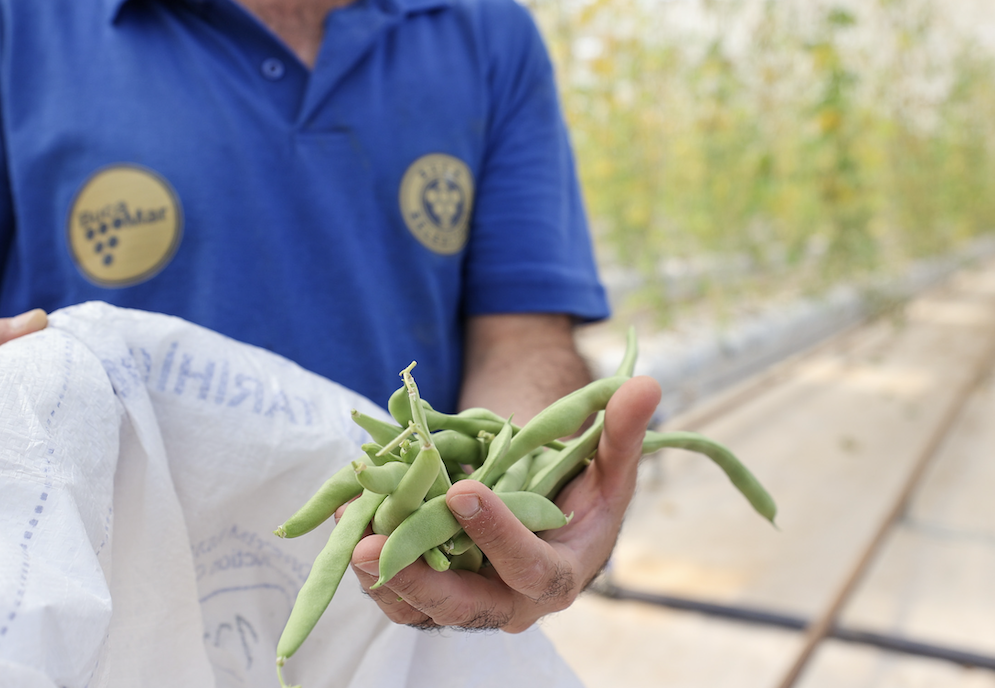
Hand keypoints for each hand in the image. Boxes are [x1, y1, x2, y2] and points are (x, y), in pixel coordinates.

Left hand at [347, 375, 661, 631]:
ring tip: (348, 535)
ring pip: (419, 608)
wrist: (548, 517)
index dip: (498, 535)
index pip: (532, 568)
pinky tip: (348, 518)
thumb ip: (621, 432)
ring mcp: (469, 602)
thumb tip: (647, 385)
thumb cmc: (582, 491)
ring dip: (380, 576)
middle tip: (371, 548)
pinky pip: (398, 591)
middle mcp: (512, 602)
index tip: (464, 490)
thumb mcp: (608, 464)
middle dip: (417, 581)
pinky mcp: (434, 596)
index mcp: (560, 575)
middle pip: (463, 608)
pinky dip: (369, 562)